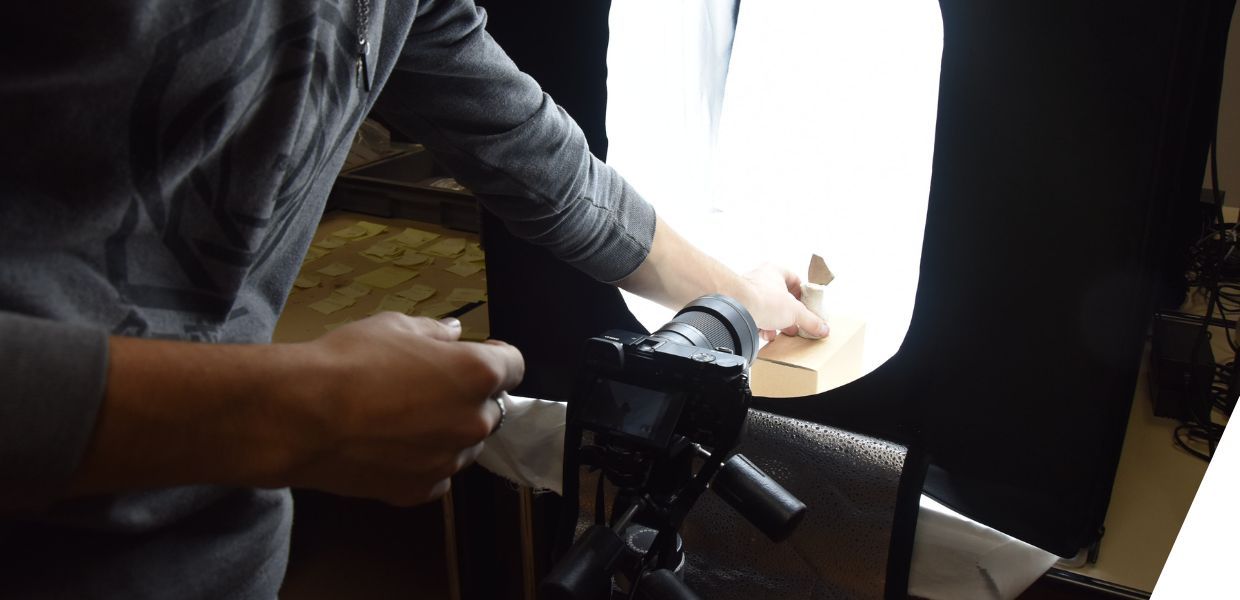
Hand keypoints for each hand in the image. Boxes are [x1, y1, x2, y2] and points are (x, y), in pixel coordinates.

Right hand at [285, 313, 523, 505]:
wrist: (301, 417)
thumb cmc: (349, 362)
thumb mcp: (394, 327)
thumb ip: (434, 331)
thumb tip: (454, 332)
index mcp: (478, 374)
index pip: (514, 365)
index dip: (497, 356)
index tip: (480, 352)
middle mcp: (474, 421)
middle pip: (489, 407)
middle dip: (467, 396)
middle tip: (426, 386)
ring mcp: (450, 460)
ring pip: (462, 443)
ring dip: (446, 430)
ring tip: (400, 417)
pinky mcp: (422, 490)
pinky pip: (437, 474)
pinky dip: (423, 461)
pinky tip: (389, 446)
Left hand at [740, 264, 830, 341]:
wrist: (735, 308)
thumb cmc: (763, 299)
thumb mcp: (795, 312)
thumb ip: (810, 320)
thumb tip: (823, 328)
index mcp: (775, 271)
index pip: (794, 280)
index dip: (803, 295)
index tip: (807, 307)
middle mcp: (760, 278)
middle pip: (780, 297)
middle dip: (788, 313)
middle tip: (795, 324)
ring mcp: (748, 291)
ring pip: (766, 307)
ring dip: (774, 322)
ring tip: (779, 333)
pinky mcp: (739, 305)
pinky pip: (754, 315)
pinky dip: (761, 325)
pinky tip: (765, 334)